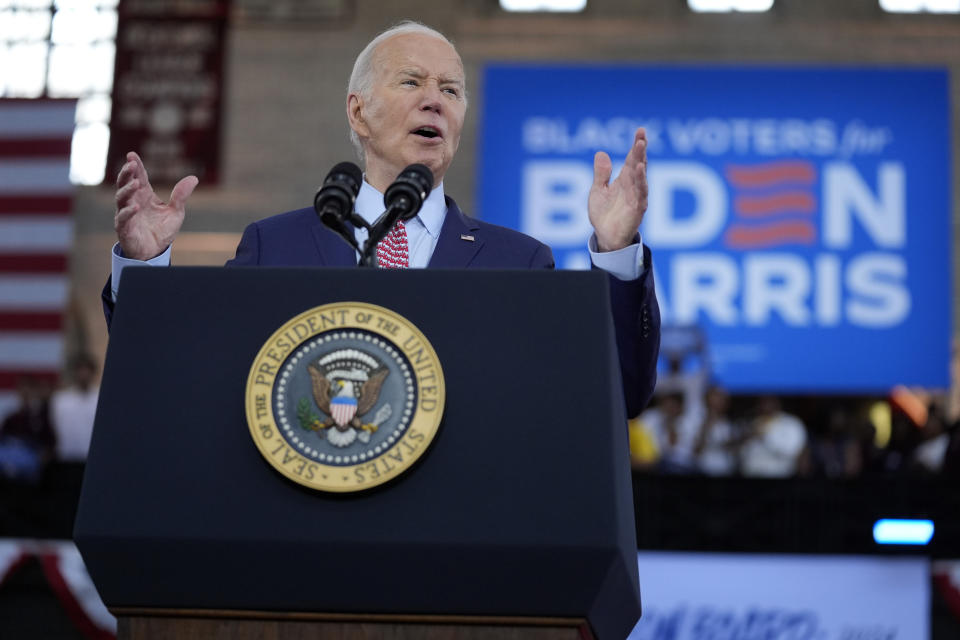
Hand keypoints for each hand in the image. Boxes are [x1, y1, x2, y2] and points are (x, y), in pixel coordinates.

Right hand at [114, 151, 197, 259]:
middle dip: (127, 173)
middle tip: (131, 164)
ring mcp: (126, 214)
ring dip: (127, 189)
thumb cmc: (162, 230)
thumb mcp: (176, 212)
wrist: (155, 252)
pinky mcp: (124, 228)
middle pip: (125, 183)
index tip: (132, 155)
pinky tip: (135, 207)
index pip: (138, 177)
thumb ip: (181, 196)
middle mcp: (133, 202)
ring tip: (136, 183)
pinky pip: (123, 218)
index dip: (135, 166)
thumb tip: (194, 178)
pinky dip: (128, 212)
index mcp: (144, 195)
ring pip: (121, 198)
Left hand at [588, 128, 647, 251]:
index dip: (636, 145)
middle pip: (637, 163)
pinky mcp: (637, 209)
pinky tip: (639, 169)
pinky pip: (641, 193)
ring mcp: (636, 196)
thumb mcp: (598, 191)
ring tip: (640, 147)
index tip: (640, 131)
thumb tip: (601, 153)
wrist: (605, 237)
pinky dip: (640, 181)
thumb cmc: (604, 214)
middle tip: (641, 135)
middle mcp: (633, 185)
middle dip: (640, 150)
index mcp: (624, 179)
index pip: (631, 158)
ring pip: (640, 176)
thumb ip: (601, 174)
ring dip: (640, 161)